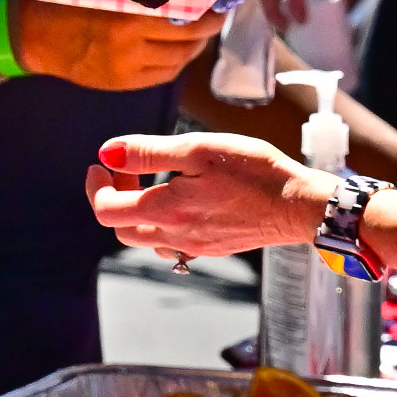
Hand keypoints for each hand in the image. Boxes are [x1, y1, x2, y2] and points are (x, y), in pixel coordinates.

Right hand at [10, 0, 224, 91]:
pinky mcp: (123, 82)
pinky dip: (177, 60)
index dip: (211, 6)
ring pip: (181, 58)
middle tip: (214, 11)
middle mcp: (132, 42)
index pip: (189, 13)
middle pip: (191, 37)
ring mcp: (128, 67)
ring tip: (197, 28)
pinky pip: (165, 74)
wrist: (31, 34)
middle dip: (209, 24)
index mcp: (129, 11)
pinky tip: (175, 46)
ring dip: (195, 44)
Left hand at [88, 130, 327, 263]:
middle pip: (121, 227)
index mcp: (167, 211)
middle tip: (127, 168)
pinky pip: (169, 242)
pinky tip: (178, 199)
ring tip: (151, 180)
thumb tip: (108, 152)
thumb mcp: (199, 149)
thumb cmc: (254, 171)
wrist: (299, 205)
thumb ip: (149, 152)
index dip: (97, 187)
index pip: (107, 211)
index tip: (103, 163)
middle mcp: (175, 236)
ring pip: (143, 237)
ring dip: (136, 210)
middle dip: (114, 196)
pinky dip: (160, 222)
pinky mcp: (211, 247)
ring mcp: (193, 246)